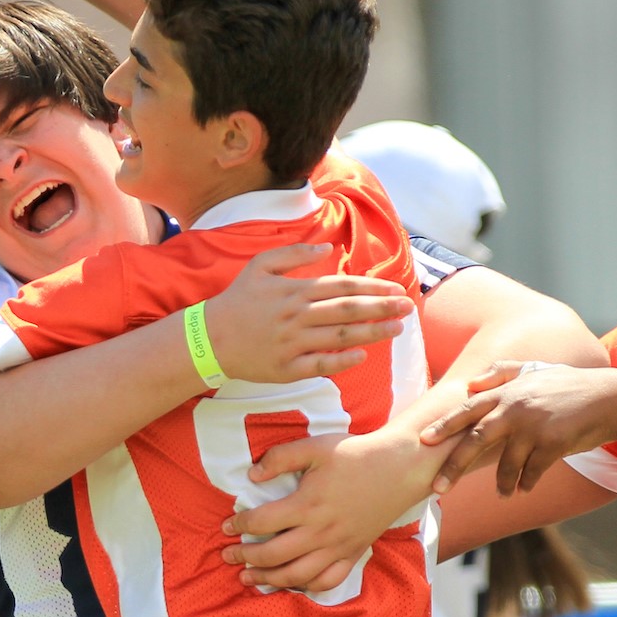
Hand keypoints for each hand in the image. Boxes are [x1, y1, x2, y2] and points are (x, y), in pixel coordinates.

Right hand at [202, 245, 411, 383]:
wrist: (208, 339)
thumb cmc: (237, 301)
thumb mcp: (260, 266)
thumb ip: (294, 253)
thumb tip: (328, 247)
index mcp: (294, 290)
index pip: (342, 286)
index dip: (372, 287)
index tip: (396, 288)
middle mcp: (297, 316)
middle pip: (348, 311)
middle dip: (381, 308)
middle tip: (408, 307)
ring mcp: (293, 344)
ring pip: (340, 338)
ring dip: (371, 333)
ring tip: (396, 329)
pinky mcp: (287, 369)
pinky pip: (320, 365)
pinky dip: (342, 361)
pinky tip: (362, 356)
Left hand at [223, 429, 443, 592]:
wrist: (399, 468)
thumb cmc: (355, 455)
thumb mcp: (315, 446)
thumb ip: (280, 458)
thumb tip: (252, 474)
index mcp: (307, 504)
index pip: (262, 522)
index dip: (239, 525)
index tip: (227, 526)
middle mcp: (320, 531)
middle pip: (273, 555)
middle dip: (246, 558)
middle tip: (228, 557)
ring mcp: (338, 547)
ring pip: (297, 575)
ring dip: (268, 579)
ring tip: (249, 578)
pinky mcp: (353, 553)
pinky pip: (328, 581)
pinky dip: (306, 587)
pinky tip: (291, 584)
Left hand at [423, 362, 616, 494]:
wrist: (609, 399)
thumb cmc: (569, 386)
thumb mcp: (535, 370)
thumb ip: (502, 372)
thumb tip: (470, 384)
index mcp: (509, 391)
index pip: (469, 409)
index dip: (445, 425)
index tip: (424, 440)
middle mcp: (517, 407)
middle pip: (477, 439)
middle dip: (454, 465)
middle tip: (439, 487)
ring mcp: (535, 426)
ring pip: (506, 464)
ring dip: (503, 483)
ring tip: (504, 493)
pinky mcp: (553, 444)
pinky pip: (531, 472)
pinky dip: (526, 483)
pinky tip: (525, 488)